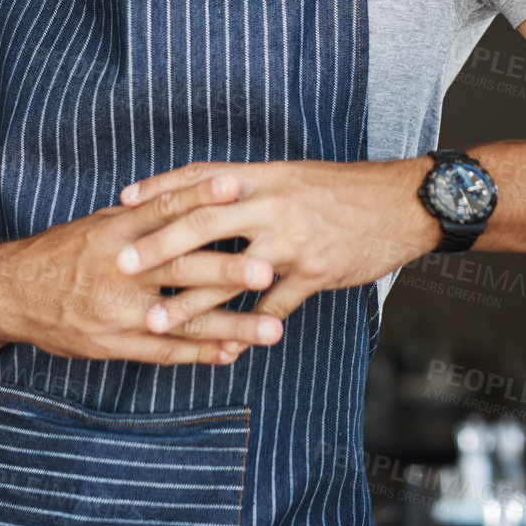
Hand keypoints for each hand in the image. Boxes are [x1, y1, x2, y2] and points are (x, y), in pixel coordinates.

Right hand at [0, 171, 286, 364]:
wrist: (9, 295)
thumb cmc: (61, 253)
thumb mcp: (99, 224)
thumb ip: (144, 216)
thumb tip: (192, 194)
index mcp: (117, 233)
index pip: (165, 209)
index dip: (200, 196)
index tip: (238, 186)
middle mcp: (121, 270)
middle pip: (182, 268)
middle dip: (230, 271)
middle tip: (272, 270)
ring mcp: (119, 312)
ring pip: (184, 320)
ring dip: (232, 326)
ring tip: (273, 330)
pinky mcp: (115, 344)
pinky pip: (165, 352)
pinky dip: (201, 354)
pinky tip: (233, 353)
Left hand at [115, 157, 440, 335]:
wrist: (403, 203)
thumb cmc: (347, 190)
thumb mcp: (295, 176)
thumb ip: (254, 187)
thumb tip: (212, 193)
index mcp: (265, 176)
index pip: (201, 178)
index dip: (160, 189)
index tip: (122, 202)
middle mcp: (274, 204)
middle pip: (203, 223)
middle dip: (159, 246)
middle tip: (122, 264)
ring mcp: (293, 241)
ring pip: (230, 275)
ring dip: (190, 302)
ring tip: (156, 323)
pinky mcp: (315, 273)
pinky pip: (272, 307)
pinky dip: (247, 330)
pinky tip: (225, 349)